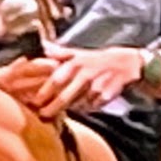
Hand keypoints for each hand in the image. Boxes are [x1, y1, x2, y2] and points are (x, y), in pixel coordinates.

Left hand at [0, 45, 141, 122]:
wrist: (126, 63)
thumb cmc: (97, 60)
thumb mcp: (79, 53)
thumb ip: (60, 53)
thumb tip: (44, 46)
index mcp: (75, 64)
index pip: (56, 80)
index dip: (44, 92)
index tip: (34, 102)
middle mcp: (84, 74)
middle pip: (65, 95)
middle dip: (53, 107)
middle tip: (43, 115)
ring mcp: (96, 86)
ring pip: (78, 103)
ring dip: (71, 108)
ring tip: (65, 110)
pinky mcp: (108, 95)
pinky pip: (93, 106)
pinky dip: (88, 108)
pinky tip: (86, 105)